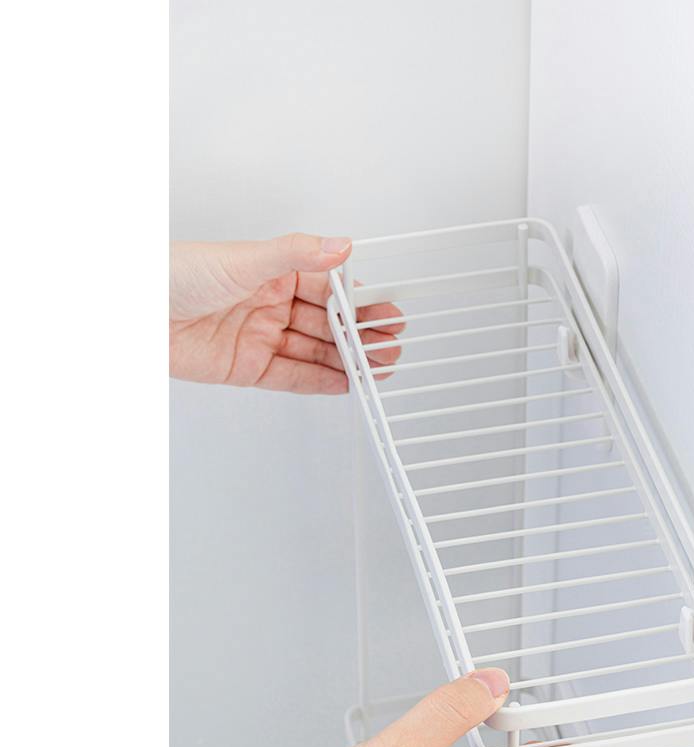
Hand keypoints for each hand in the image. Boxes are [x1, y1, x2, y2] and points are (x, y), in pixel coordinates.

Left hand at [169, 233, 403, 393]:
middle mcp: (269, 303)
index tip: (387, 312)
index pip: (328, 288)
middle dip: (361, 336)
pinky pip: (291, 377)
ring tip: (378, 368)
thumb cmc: (173, 273)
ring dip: (347, 361)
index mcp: (272, 272)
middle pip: (326, 323)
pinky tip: (345, 383)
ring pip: (314, 351)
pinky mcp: (246, 367)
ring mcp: (260, 336)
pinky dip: (319, 381)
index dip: (359, 303)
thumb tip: (341, 246)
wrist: (131, 313)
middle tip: (390, 346)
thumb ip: (297, 254)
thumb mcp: (245, 260)